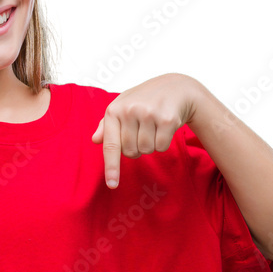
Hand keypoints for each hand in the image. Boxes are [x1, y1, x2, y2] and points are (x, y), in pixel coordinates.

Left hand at [91, 73, 201, 187]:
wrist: (177, 86)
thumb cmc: (145, 100)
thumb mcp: (123, 106)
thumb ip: (107, 124)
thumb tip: (96, 140)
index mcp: (114, 110)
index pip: (110, 145)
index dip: (111, 167)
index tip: (112, 185)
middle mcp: (130, 110)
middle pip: (130, 152)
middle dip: (137, 148)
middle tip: (143, 131)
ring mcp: (149, 114)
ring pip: (146, 150)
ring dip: (151, 145)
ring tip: (154, 127)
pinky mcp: (167, 119)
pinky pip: (161, 147)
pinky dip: (163, 142)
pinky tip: (165, 127)